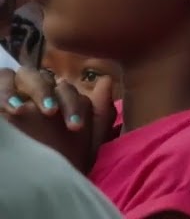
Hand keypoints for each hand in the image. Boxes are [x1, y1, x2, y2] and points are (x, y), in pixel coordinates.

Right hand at [0, 67, 115, 172]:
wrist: (29, 187)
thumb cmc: (58, 167)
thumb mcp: (85, 146)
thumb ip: (100, 114)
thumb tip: (105, 80)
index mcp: (58, 103)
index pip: (67, 89)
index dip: (73, 105)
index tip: (75, 128)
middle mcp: (36, 98)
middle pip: (49, 79)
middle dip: (54, 96)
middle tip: (53, 117)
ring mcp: (16, 98)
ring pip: (25, 74)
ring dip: (34, 89)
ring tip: (30, 110)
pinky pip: (1, 78)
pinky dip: (5, 91)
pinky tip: (12, 108)